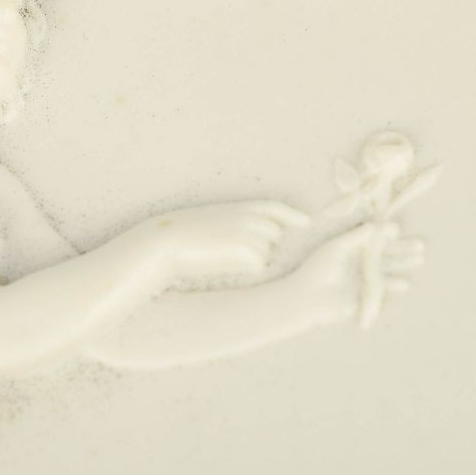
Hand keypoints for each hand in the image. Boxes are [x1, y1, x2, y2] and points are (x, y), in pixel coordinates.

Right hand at [160, 200, 309, 285]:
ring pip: (266, 253)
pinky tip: (223, 263)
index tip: (306, 221)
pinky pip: (258, 265)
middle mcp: (251, 216)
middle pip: (275, 235)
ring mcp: (252, 232)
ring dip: (249, 259)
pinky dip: (244, 268)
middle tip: (228, 248)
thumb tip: (259, 234)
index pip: (275, 207)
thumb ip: (238, 221)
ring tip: (220, 253)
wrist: (169, 241)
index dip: (292, 214)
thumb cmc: (185, 233)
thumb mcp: (214, 218)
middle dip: (261, 244)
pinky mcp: (249, 250)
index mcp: (240, 206)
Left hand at [296, 221, 424, 326]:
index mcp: (350, 247)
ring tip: (419, 259)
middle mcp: (359, 260)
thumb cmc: (318, 269)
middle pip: (385, 252)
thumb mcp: (336, 248)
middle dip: (402, 248)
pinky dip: (394, 284)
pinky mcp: (365, 293)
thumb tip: (375, 225)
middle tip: (419, 245)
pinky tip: (405, 282)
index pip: (372, 237)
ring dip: (403, 263)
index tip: (397, 229)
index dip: (385, 233)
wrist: (310, 298)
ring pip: (388, 267)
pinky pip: (383, 287)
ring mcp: (363, 276)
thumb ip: (355, 237)